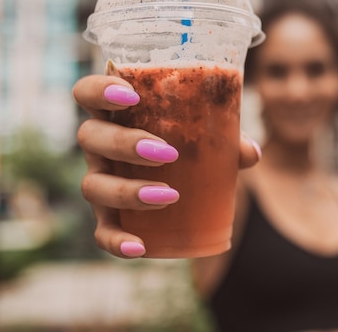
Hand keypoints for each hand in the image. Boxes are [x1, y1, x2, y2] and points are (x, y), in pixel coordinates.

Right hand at [72, 74, 260, 257]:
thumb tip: (251, 152)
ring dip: (127, 190)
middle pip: (90, 137)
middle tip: (166, 153)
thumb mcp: (206, 137)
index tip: (130, 95)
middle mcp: (100, 147)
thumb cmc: (187, 146)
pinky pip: (102, 232)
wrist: (180, 184)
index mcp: (116, 116)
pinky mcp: (107, 216)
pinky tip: (140, 247)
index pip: (87, 93)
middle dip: (124, 144)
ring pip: (93, 185)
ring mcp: (100, 181)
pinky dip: (116, 241)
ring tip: (168, 195)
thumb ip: (228, 138)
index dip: (99, 90)